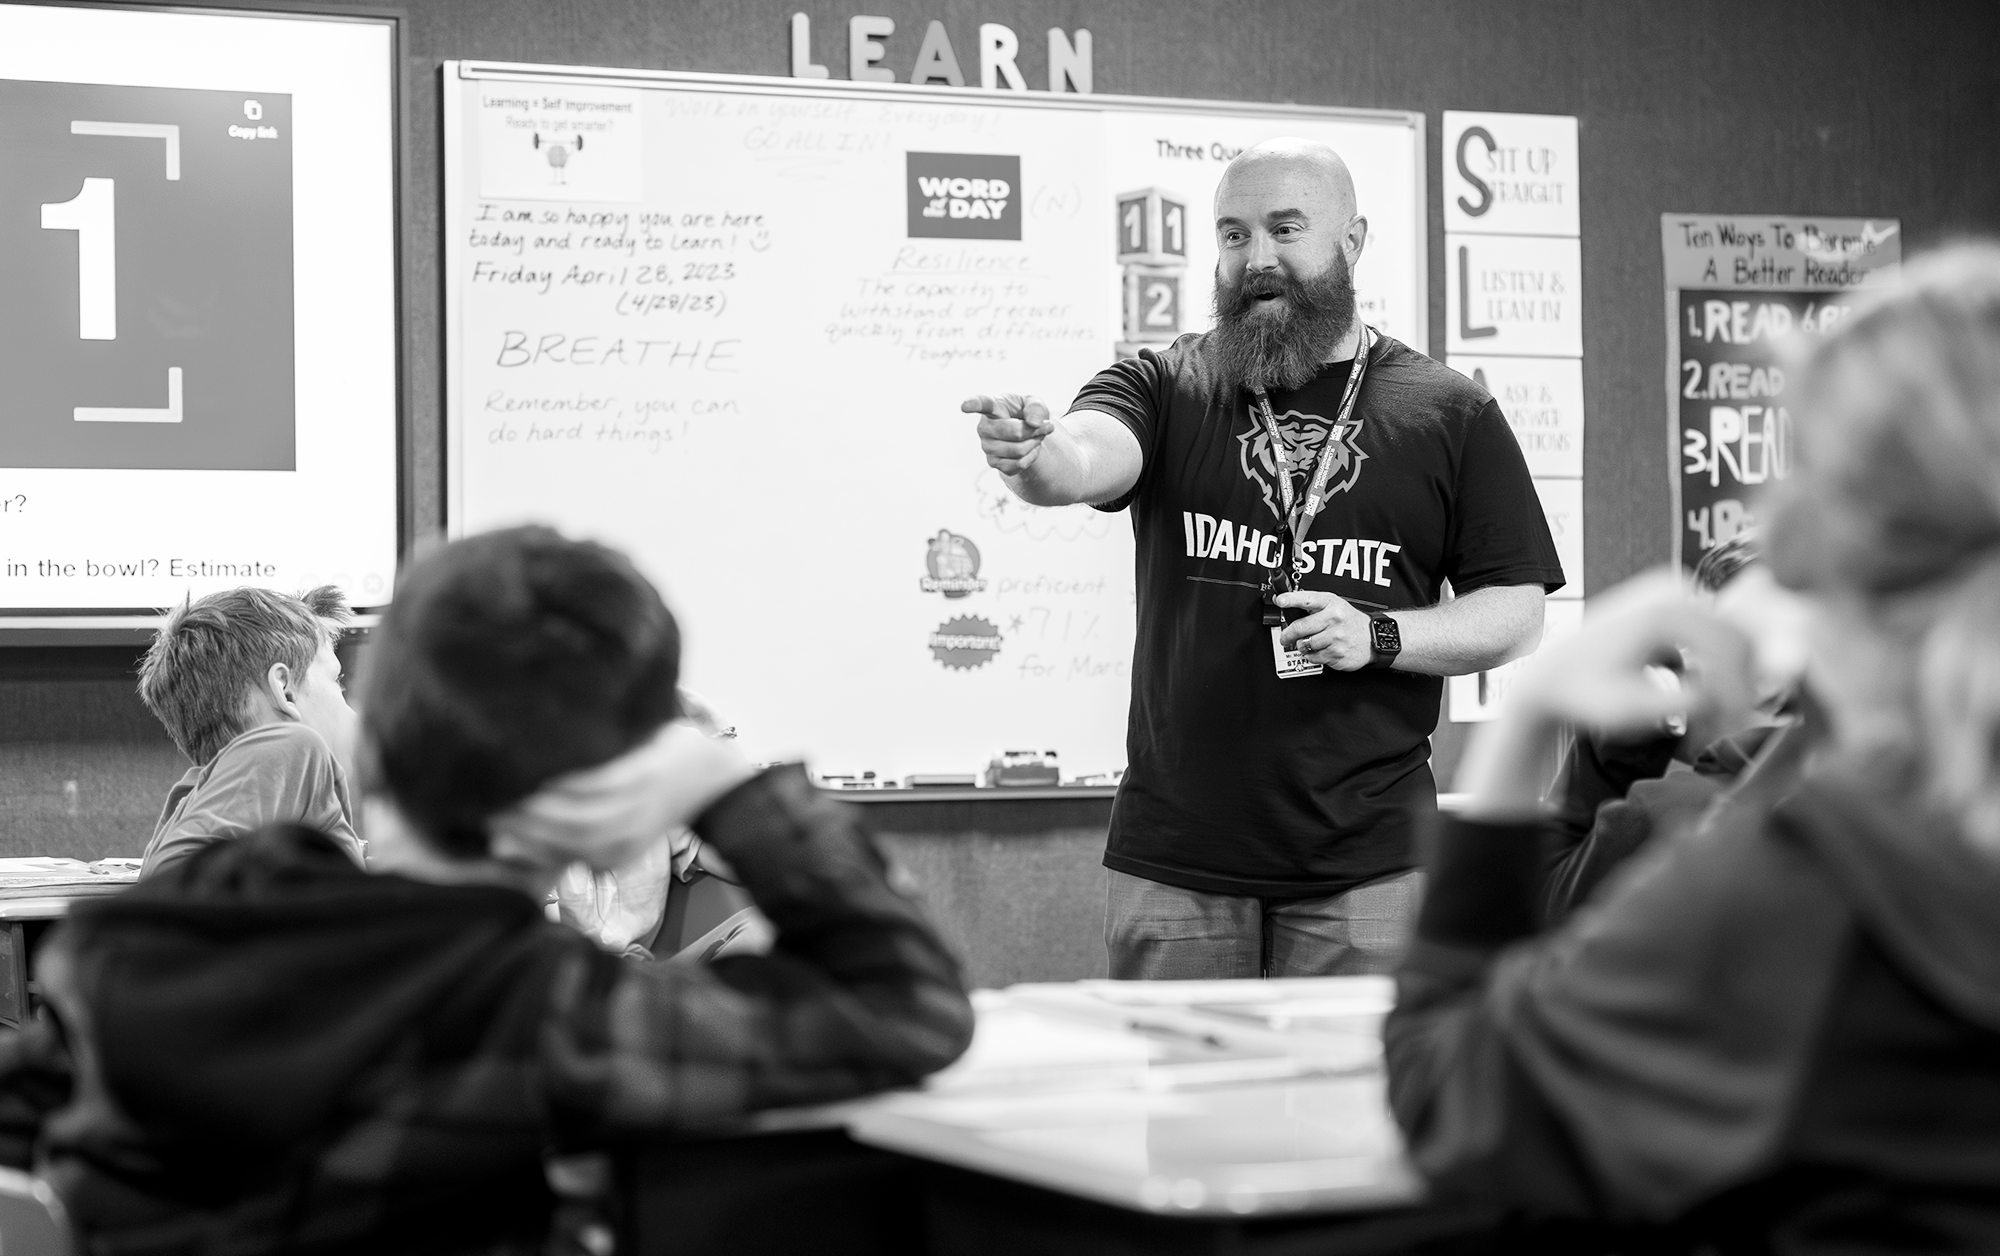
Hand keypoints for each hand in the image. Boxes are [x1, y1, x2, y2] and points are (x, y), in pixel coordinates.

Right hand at [962, 394, 1055, 474]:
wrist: (1025, 433)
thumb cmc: (1025, 413)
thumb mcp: (1034, 403)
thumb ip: (1035, 407)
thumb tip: (1034, 423)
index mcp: (993, 406)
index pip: (982, 404)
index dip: (973, 404)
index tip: (965, 406)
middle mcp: (984, 427)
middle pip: (1015, 432)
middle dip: (1034, 431)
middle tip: (1042, 426)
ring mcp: (987, 447)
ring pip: (1019, 450)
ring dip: (1035, 444)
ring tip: (1033, 437)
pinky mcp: (994, 463)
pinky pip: (1020, 464)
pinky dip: (1032, 457)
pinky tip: (1028, 449)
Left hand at [1274, 590, 1373, 670]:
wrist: (1372, 637)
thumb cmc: (1348, 620)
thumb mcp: (1334, 604)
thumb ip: (1312, 605)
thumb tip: (1285, 603)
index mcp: (1331, 603)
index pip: (1307, 599)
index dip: (1291, 599)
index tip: (1280, 600)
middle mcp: (1334, 619)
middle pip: (1300, 627)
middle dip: (1288, 634)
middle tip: (1285, 637)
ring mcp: (1336, 637)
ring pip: (1305, 644)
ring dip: (1302, 646)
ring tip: (1310, 642)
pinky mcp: (1337, 654)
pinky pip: (1314, 657)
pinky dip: (1313, 655)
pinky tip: (1321, 650)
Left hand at [1456, 569, 1754, 818]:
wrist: (1549, 678)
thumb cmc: (1581, 696)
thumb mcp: (1632, 711)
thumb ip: (1686, 705)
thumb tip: (1729, 696)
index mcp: (1665, 608)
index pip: (1732, 648)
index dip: (1740, 692)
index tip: (1734, 728)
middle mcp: (1672, 587)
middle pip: (1737, 638)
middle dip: (1739, 685)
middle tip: (1728, 728)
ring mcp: (1672, 589)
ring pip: (1729, 638)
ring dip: (1729, 679)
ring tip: (1712, 719)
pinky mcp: (1672, 601)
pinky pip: (1712, 635)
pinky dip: (1713, 667)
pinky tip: (1698, 699)